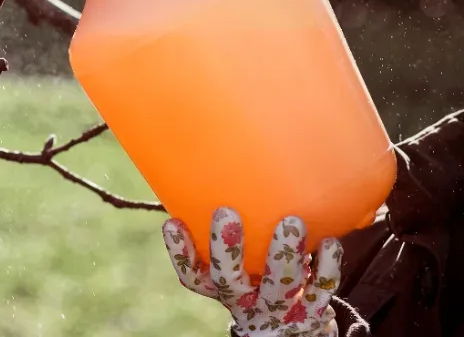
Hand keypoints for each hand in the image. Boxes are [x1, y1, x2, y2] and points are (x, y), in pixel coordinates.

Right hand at [162, 208, 342, 335]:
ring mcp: (278, 308)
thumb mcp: (237, 272)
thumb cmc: (256, 284)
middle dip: (226, 248)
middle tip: (225, 212)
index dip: (179, 253)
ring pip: (279, 284)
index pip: (192, 276)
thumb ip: (230, 243)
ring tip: (291, 221)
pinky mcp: (311, 310)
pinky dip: (327, 266)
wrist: (288, 331)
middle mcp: (244, 300)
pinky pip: (321, 289)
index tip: (172, 222)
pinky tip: (328, 241)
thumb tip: (216, 179)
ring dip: (283, 254)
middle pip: (228, 279)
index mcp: (220, 289)